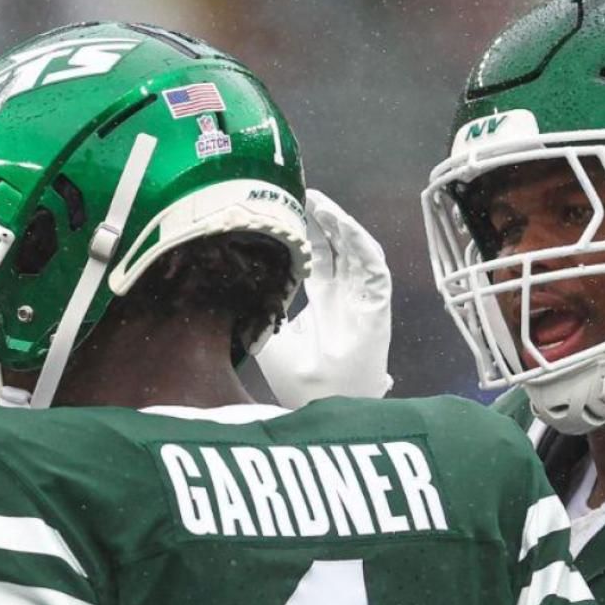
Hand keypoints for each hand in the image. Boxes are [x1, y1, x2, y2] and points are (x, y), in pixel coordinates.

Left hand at [253, 187, 393, 406]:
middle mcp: (346, 296)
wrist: (321, 410)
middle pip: (338, 246)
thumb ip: (258, 306)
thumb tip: (227, 279)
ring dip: (342, 225)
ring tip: (321, 203)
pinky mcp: (377, 310)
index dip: (307, 230)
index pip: (319, 255)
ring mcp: (363, 301)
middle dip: (322, 219)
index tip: (286, 207)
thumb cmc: (297, 383)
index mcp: (324, 301)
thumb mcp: (267, 337)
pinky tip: (344, 226)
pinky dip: (362, 245)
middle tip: (302, 193)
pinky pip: (376, 269)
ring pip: (358, 251)